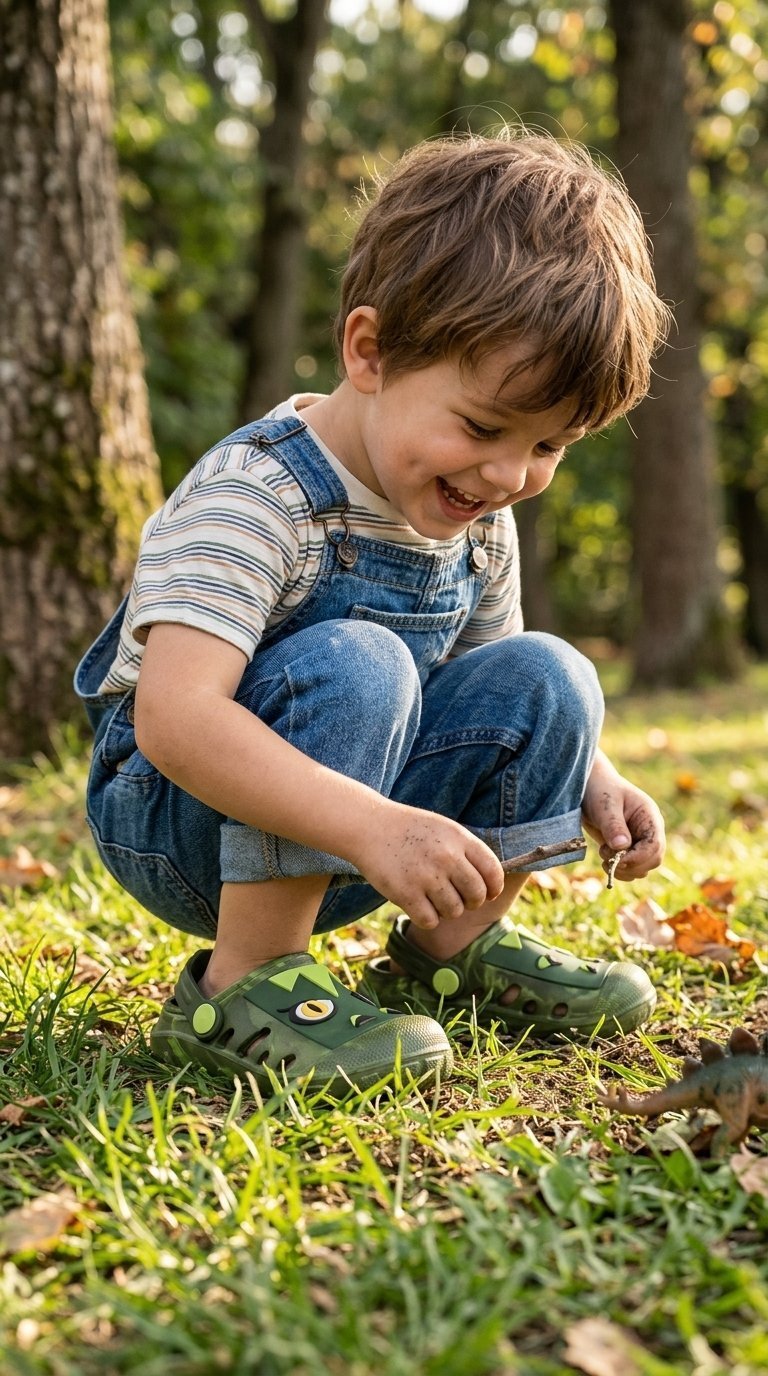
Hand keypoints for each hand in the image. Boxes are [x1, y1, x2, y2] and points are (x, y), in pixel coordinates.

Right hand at [353, 802, 505, 929]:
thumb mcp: (444, 829)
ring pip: (454, 911)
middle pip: (476, 896)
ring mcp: (426, 876)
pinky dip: (426, 918)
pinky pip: (430, 921)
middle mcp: (446, 857)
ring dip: (446, 910)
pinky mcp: (405, 893)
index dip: (493, 888)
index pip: (493, 872)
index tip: (486, 893)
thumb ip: (467, 852)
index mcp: (459, 839)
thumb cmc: (410, 830)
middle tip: (458, 898)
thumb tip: (491, 883)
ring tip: (433, 897)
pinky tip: (418, 905)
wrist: (369, 826)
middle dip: (471, 902)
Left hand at [582, 750, 664, 881]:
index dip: (639, 857)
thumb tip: (622, 846)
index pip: (655, 845)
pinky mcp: (628, 849)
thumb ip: (614, 825)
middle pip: (653, 860)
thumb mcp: (605, 805)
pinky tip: (605, 860)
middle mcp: (648, 831)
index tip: (618, 860)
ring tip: (604, 856)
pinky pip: (632, 868)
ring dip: (624, 870)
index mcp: (649, 817)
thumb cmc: (599, 789)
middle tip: (607, 859)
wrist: (588, 787)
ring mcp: (639, 841)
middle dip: (631, 866)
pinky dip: (620, 871)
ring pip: (643, 868)